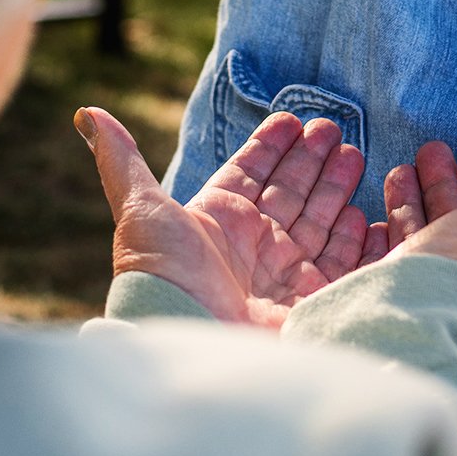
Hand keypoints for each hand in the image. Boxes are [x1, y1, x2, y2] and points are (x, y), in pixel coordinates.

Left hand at [78, 107, 379, 328]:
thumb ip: (122, 161)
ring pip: (317, 221)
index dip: (270, 146)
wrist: (190, 342)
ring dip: (335, 188)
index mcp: (215, 221)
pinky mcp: (311, 303)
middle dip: (311, 160)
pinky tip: (368, 214)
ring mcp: (283, 276)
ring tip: (352, 153)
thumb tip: (87, 114)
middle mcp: (251, 247)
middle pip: (288, 192)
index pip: (249, 173)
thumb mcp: (140, 210)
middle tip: (333, 128)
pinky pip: (342, 263)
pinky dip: (357, 239)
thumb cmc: (163, 274)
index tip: (292, 119)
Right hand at [380, 134, 456, 299]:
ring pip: (416, 227)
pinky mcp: (380, 280)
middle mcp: (454, 260)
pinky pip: (383, 249)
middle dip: (442, 179)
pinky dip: (382, 229)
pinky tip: (371, 220)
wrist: (400, 321)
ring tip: (400, 170)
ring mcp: (415, 272)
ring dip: (410, 197)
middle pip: (451, 211)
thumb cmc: (454, 268)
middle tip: (430, 147)